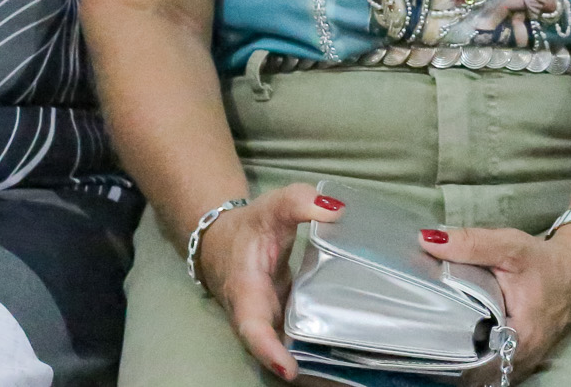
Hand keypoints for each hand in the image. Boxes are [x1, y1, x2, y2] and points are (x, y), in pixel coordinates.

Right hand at [192, 184, 343, 381]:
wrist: (223, 241)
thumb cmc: (250, 226)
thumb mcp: (272, 206)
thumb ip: (299, 202)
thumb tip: (336, 210)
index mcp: (247, 291)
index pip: (253, 326)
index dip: (268, 349)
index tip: (289, 370)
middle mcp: (256, 315)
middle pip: (271, 350)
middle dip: (297, 367)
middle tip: (331, 381)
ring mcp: (269, 322)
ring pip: (285, 349)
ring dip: (310, 363)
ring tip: (343, 375)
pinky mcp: (282, 321)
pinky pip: (297, 339)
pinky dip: (316, 349)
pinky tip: (347, 355)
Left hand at [419, 223, 570, 378]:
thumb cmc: (544, 261)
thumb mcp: (509, 246)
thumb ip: (470, 244)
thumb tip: (426, 240)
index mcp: (520, 337)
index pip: (475, 361)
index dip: (448, 351)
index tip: (423, 332)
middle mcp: (520, 358)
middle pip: (475, 370)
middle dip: (449, 355)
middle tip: (423, 332)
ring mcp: (520, 362)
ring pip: (481, 373)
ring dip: (460, 359)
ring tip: (435, 336)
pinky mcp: (518, 358)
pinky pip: (489, 367)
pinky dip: (473, 358)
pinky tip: (455, 340)